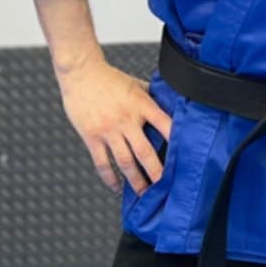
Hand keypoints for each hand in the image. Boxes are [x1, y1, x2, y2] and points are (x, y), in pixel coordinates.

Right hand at [57, 58, 172, 193]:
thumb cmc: (110, 78)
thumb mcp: (136, 84)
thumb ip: (151, 98)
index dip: (176, 141)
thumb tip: (170, 105)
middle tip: (164, 187)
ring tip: (143, 193)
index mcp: (142, 105)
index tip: (184, 158)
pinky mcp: (91, 137)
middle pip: (145, 151)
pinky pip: (102, 163)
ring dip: (135, 181)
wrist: (81, 73)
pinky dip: (110, 178)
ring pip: (125, 162)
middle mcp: (127, 119)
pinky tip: (117, 188)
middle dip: (156, 172)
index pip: (165, 124)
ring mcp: (108, 130)